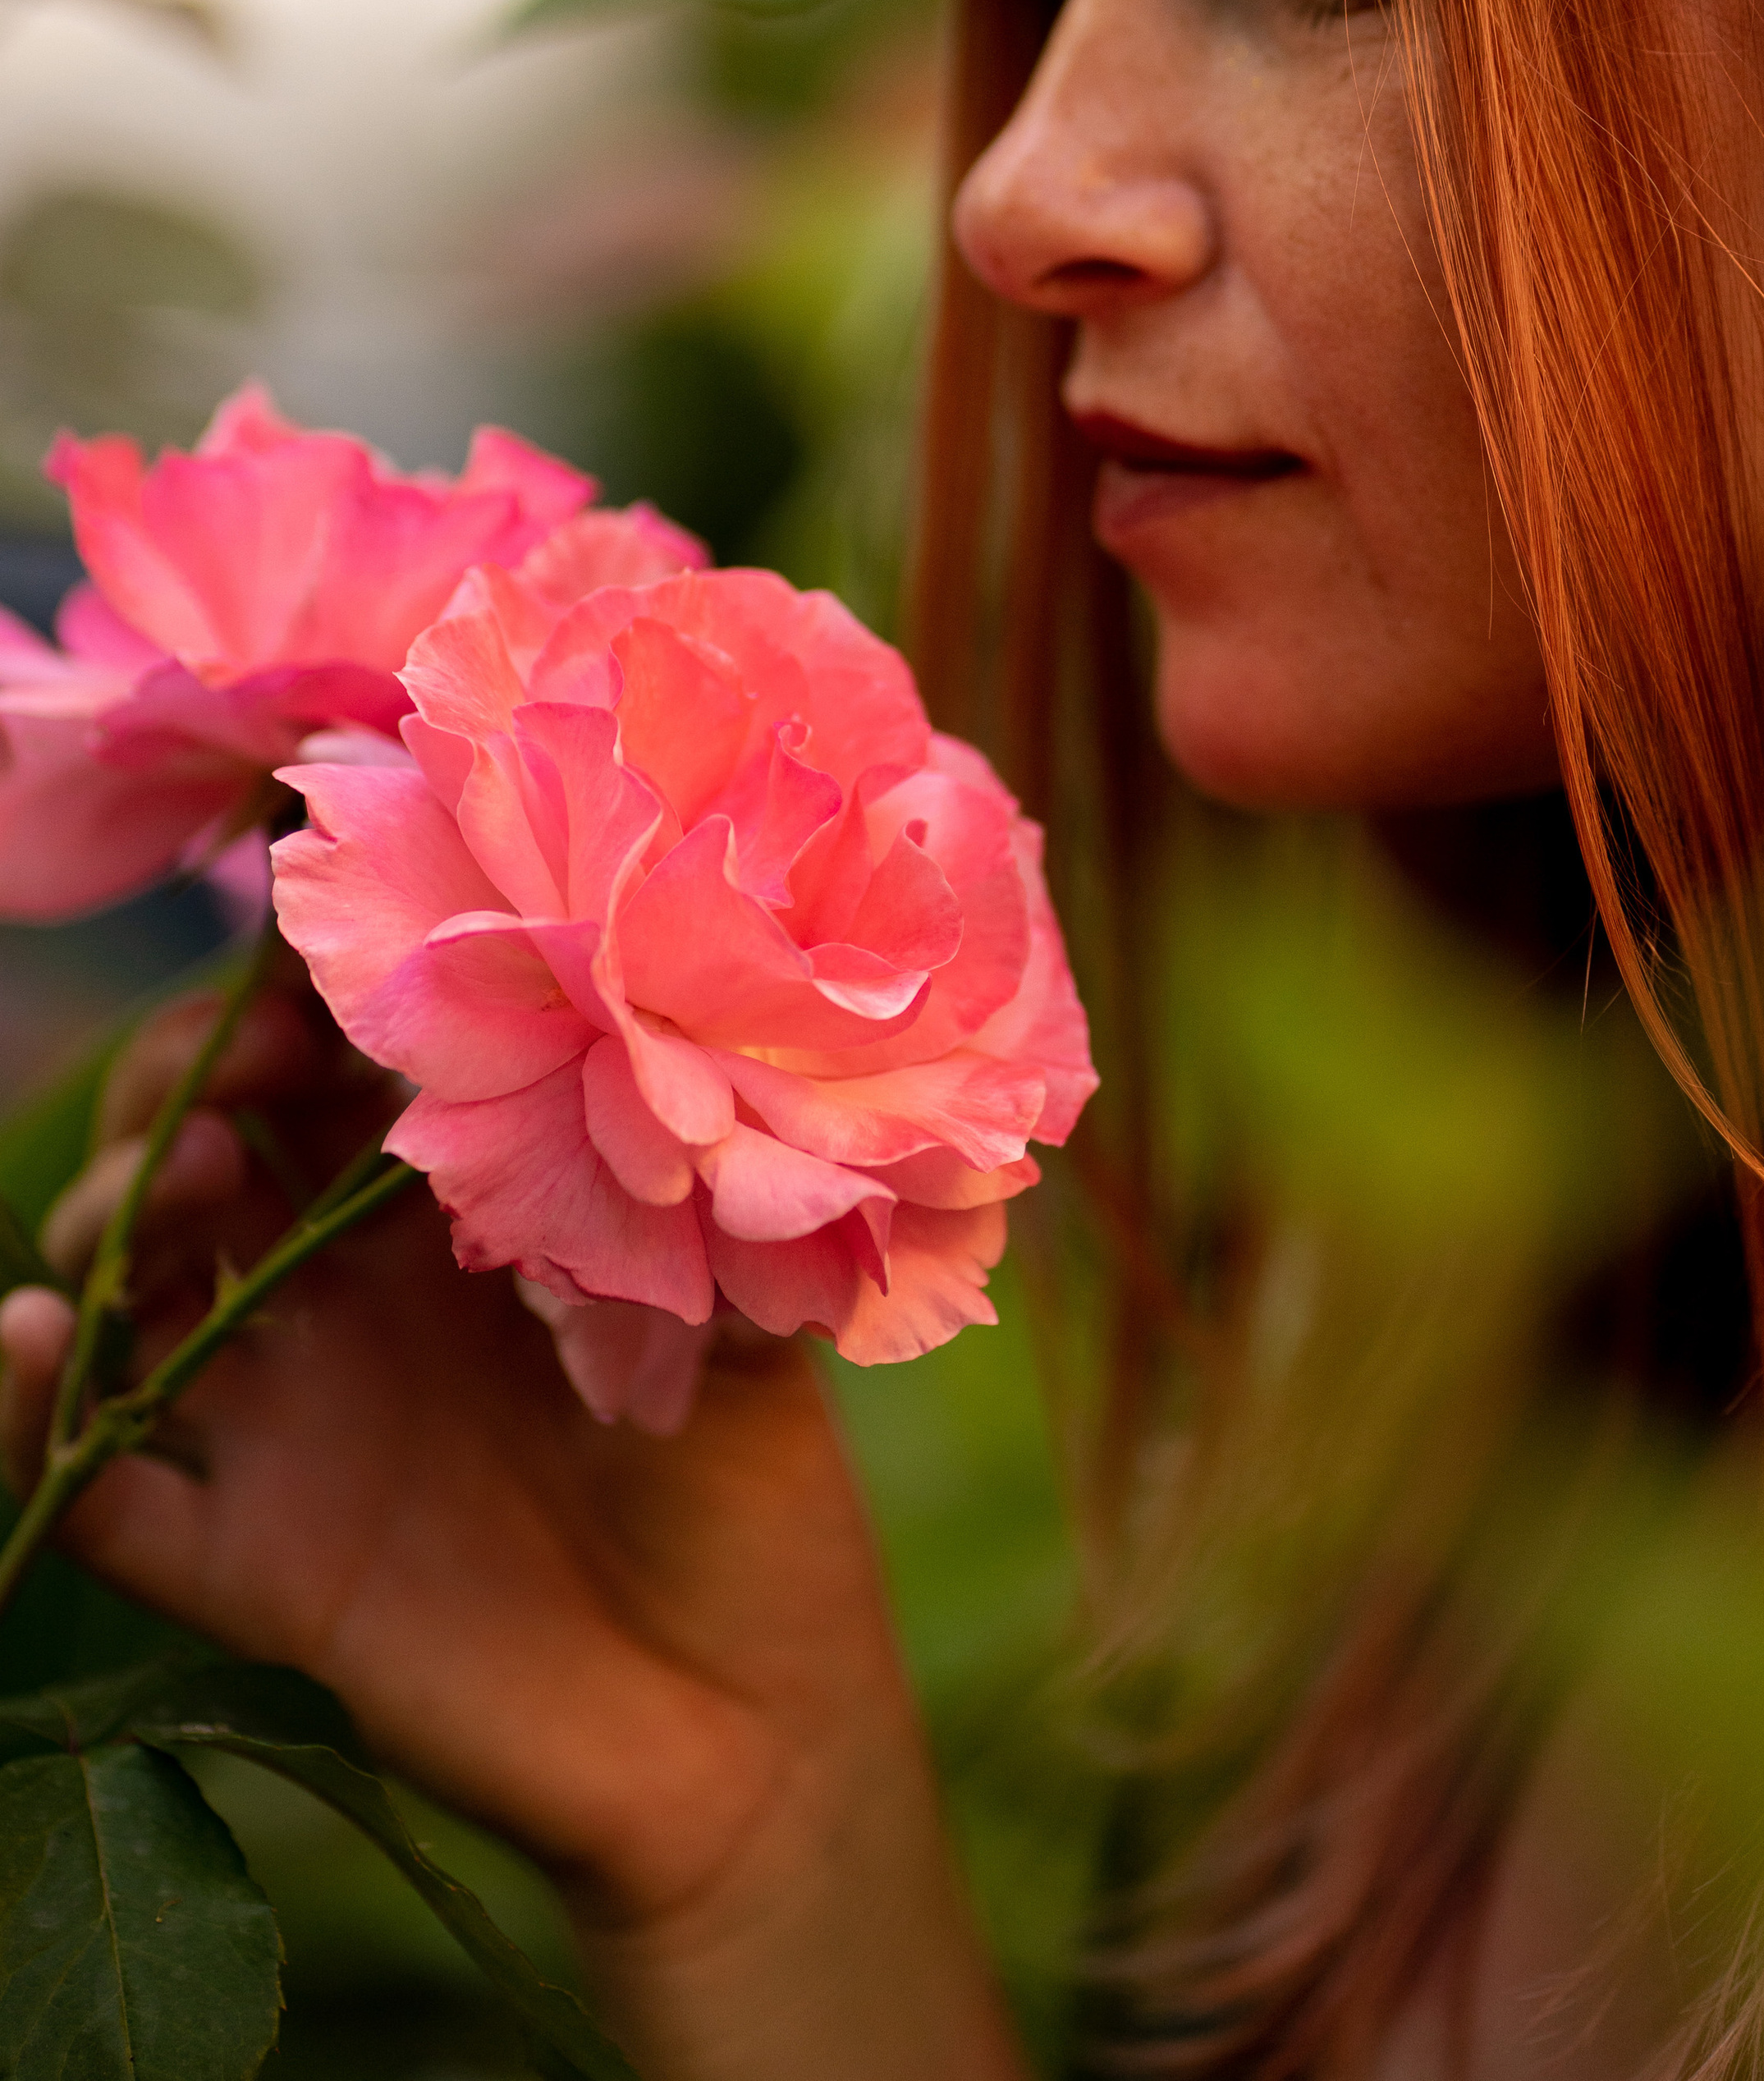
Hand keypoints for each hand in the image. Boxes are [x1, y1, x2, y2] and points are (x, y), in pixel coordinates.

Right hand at [0, 982, 1024, 2080]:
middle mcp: (354, 1298)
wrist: (747, 1734)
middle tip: (247, 1068)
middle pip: (210, 1140)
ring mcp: (290, 1424)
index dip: (311, 998)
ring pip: (130, 1283)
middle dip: (195, 1073)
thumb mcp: (747, 1319)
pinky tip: (32, 1334)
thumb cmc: (758, 1501)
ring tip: (197, 1175)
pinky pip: (92, 1487)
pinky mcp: (249, 1562)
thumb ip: (689, 1205)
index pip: (344, 1061)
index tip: (321, 962)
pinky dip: (24, 1412)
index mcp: (466, 1212)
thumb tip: (641, 1069)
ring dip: (119, 1203)